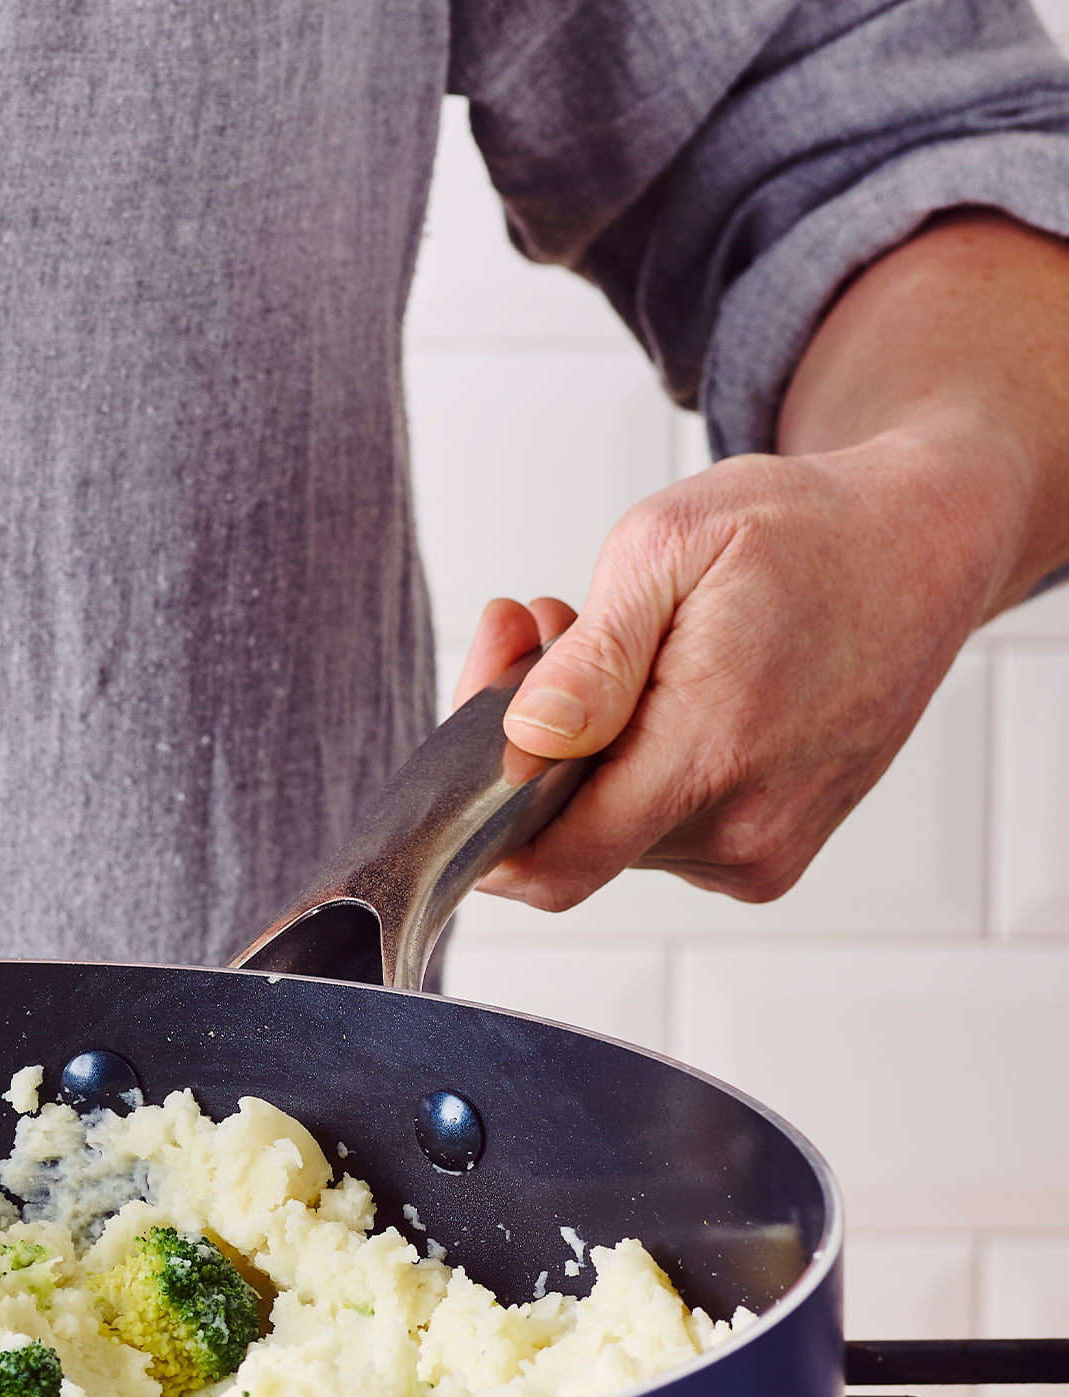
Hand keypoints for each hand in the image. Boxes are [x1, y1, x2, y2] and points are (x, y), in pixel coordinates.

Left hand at [452, 433, 998, 908]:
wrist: (924, 548)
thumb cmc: (802, 532)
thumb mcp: (670, 545)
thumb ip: (590, 658)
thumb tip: (526, 741)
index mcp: (712, 754)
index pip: (552, 864)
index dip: (482, 818)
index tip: (473, 729)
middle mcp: (742, 829)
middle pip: (568, 838)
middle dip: (531, 747)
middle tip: (545, 631)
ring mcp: (759, 853)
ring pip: (609, 835)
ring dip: (585, 753)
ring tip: (619, 647)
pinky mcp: (768, 856)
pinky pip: (658, 833)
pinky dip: (636, 772)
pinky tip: (661, 694)